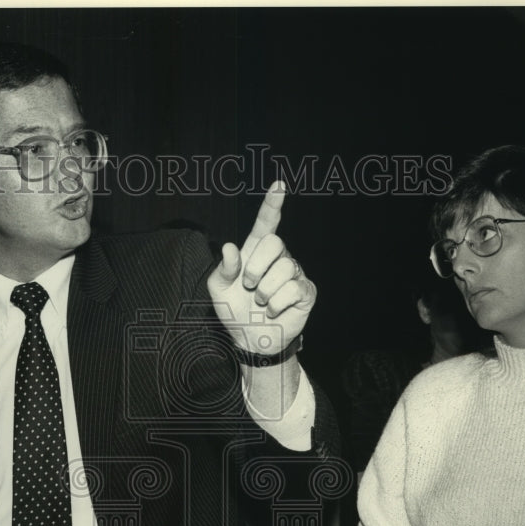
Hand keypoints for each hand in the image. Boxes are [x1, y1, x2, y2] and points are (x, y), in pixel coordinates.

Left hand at [207, 181, 315, 354]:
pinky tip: (273, 310)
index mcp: (256, 252)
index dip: (272, 204)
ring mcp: (294, 274)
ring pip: (283, 270)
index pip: (266, 223)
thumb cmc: (234, 311)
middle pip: (275, 243)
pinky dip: (276, 304)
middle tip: (248, 286)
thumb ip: (223, 268)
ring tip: (260, 302)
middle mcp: (278, 258)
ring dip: (264, 291)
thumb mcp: (219, 289)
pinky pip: (293, 290)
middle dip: (256, 267)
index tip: (279, 185)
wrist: (250, 340)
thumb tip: (230, 248)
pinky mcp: (305, 292)